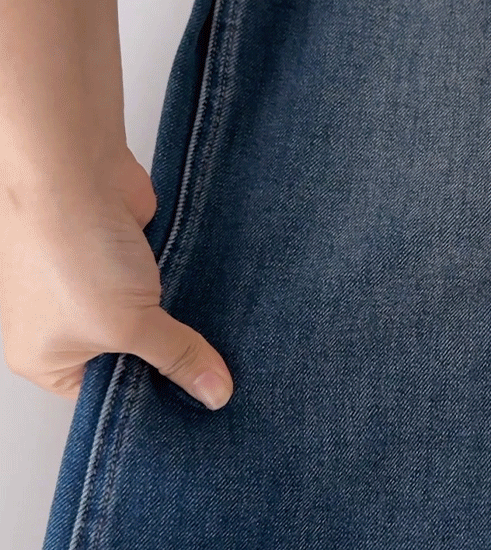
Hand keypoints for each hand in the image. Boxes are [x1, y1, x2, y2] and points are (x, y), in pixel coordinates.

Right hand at [0, 150, 233, 409]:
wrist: (74, 167)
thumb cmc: (71, 250)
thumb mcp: (129, 324)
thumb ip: (176, 357)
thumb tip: (214, 393)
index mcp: (46, 359)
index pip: (107, 400)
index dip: (152, 406)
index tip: (198, 413)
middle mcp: (65, 328)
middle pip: (132, 361)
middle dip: (171, 363)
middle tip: (219, 382)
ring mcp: (94, 290)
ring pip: (151, 321)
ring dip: (182, 325)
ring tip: (226, 347)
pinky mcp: (124, 259)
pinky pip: (161, 288)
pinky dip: (185, 293)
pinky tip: (219, 308)